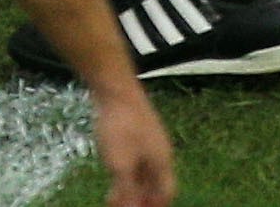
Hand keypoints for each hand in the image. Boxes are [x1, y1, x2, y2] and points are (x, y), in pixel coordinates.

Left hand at [90, 84, 175, 206]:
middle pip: (156, 183)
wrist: (113, 85)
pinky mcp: (136, 129)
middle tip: (124, 205)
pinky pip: (136, 157)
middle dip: (142, 198)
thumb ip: (127, 191)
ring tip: (115, 195)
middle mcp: (159, 150)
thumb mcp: (120, 164)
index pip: (166, 192)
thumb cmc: (120, 126)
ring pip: (145, 169)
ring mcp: (148, 138)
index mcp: (162, 161)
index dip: (155, 206)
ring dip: (133, 185)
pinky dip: (127, 170)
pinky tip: (113, 170)